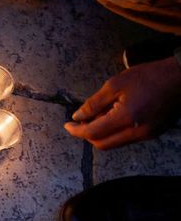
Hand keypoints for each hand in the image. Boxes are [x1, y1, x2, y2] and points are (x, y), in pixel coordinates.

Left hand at [64, 57, 180, 149]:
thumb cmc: (149, 76)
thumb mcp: (115, 85)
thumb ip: (93, 103)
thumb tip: (78, 116)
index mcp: (126, 118)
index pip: (93, 133)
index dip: (76, 130)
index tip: (67, 124)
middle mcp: (137, 132)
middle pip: (102, 144)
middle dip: (87, 135)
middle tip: (79, 121)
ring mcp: (147, 135)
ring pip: (114, 143)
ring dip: (100, 134)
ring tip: (96, 116)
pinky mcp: (153, 133)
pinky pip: (126, 139)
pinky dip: (114, 132)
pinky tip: (112, 117)